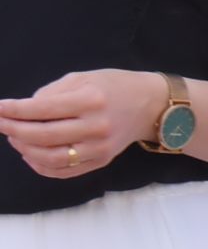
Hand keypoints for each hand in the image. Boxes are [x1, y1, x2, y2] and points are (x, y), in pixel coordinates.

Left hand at [0, 70, 170, 177]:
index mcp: (91, 100)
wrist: (151, 104)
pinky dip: (40, 166)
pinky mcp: (101, 160)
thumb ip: (52, 92)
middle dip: (14, 130)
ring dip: (24, 150)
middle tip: (1, 124)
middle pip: (43, 136)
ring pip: (50, 157)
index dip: (14, 110)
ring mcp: (99, 147)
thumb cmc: (115, 86)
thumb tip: (23, 110)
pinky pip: (63, 171)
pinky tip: (30, 155)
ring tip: (15, 139)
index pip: (43, 109)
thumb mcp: (84, 77)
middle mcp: (96, 126)